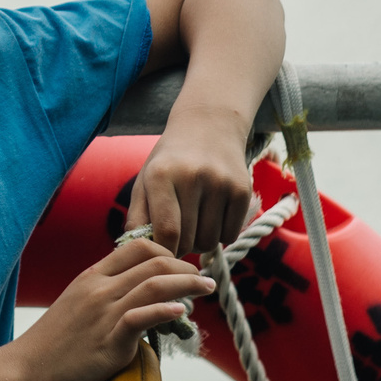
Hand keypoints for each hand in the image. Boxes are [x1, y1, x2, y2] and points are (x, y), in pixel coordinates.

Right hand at [8, 239, 212, 380]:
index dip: (168, 252)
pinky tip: (182, 312)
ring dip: (188, 284)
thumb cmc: (51, 344)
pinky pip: (141, 317)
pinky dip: (165, 310)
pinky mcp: (109, 342)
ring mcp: (104, 314)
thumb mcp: (75, 305)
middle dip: (187, 267)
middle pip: (154, 262)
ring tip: (206, 289)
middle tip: (202, 278)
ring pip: (155, 284)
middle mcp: (99, 289)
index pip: (137, 246)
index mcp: (91, 276)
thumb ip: (103, 295)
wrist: (24, 372)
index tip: (182, 266)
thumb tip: (135, 297)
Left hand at [126, 108, 253, 257]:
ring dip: (201, 241)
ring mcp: (221, 183)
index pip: (166, 232)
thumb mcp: (145, 182)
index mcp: (161, 175)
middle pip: (189, 241)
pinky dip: (220, 234)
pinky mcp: (242, 189)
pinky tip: (212, 216)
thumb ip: (137, 217)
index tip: (161, 255)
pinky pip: (230, 234)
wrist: (208, 125)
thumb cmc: (170, 162)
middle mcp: (193, 177)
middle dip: (181, 247)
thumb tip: (138, 252)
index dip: (164, 252)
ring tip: (194, 223)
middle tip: (178, 235)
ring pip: (210, 241)